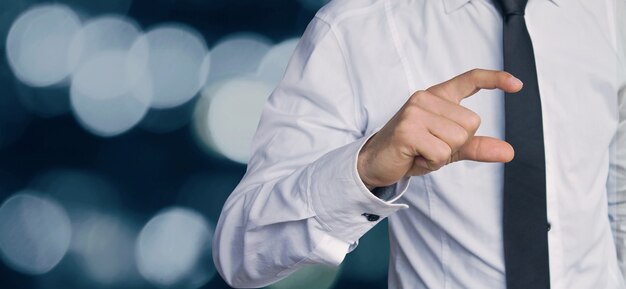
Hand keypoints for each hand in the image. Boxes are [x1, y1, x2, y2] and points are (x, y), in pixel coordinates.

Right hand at [357, 69, 521, 189]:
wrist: (375, 163)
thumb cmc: (411, 151)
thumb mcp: (447, 148)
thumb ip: (476, 146)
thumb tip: (509, 152)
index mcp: (436, 97)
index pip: (469, 80)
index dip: (494, 80)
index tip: (517, 84)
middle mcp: (425, 98)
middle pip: (470, 124)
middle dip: (455, 144)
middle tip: (429, 147)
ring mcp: (415, 112)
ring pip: (457, 139)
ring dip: (442, 155)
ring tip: (421, 152)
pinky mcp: (407, 130)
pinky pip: (441, 153)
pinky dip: (431, 163)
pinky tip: (415, 157)